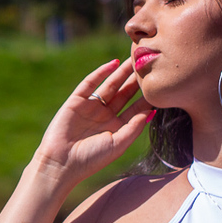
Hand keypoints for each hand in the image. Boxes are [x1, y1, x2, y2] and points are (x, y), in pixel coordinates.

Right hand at [35, 58, 152, 186]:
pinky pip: (90, 83)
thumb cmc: (91, 159)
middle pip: (124, 94)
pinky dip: (101, 72)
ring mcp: (91, 107)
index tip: (159, 85)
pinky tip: (113, 64)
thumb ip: (134, 127)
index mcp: (116, 128)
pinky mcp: (76, 101)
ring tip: (133, 60)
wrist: (61, 163)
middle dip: (135, 80)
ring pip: (110, 85)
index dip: (146, 97)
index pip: (135, 109)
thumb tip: (151, 110)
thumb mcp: (118, 144)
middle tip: (148, 66)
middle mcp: (105, 116)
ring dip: (121, 73)